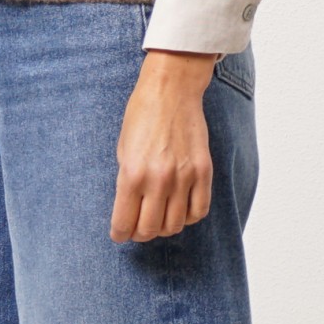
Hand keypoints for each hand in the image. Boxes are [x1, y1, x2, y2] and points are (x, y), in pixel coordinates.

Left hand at [109, 50, 216, 242]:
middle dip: (139, 233)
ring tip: (158, 216)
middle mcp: (159, 179)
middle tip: (137, 227)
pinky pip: (199, 211)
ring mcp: (184, 177)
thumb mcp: (122, 148)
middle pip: (150, 230)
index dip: (120, 233)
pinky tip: (180, 208)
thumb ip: (127, 181)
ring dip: (163, 226)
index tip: (120, 233)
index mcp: (132, 173)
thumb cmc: (142, 115)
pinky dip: (188, 217)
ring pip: (175, 225)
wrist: (171, 89)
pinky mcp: (204, 171)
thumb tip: (129, 211)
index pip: (124, 223)